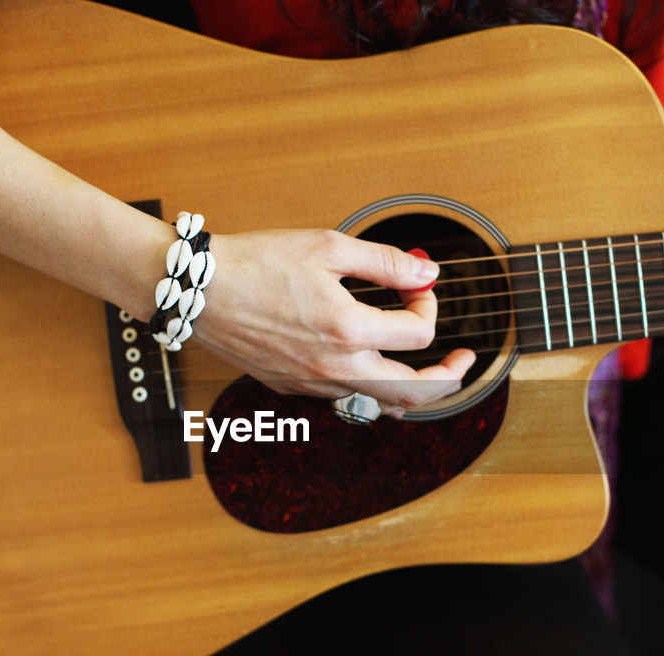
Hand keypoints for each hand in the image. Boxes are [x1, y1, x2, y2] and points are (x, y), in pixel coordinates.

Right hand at [190, 229, 475, 413]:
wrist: (199, 290)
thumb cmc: (256, 262)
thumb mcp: (328, 246)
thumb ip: (385, 262)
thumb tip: (427, 270)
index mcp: (347, 330)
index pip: (418, 334)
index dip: (429, 306)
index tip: (419, 286)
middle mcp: (334, 367)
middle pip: (412, 393)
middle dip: (448, 379)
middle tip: (464, 361)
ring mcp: (313, 383)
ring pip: (379, 402)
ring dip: (410, 387)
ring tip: (428, 369)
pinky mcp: (293, 387)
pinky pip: (345, 395)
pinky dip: (370, 383)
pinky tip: (371, 362)